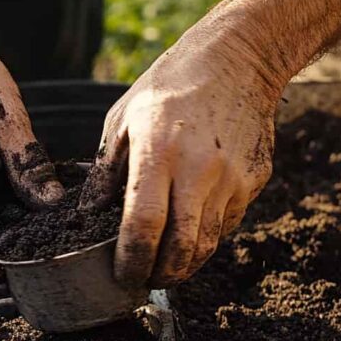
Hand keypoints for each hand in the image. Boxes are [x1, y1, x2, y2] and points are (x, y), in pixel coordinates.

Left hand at [80, 0, 340, 288]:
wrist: (239, 59)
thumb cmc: (171, 87)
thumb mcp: (123, 119)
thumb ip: (105, 172)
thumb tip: (87, 217)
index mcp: (159, 151)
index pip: (144, 225)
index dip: (132, 260)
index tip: (123, 276)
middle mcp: (199, 169)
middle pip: (182, 247)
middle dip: (161, 276)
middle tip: (144, 281)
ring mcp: (232, 178)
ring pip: (207, 243)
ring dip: (184, 262)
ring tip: (164, 264)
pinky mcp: (253, 181)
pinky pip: (226, 223)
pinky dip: (205, 234)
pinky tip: (190, 225)